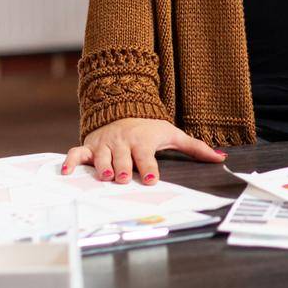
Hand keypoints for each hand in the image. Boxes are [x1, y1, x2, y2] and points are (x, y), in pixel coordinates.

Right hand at [61, 118, 224, 184]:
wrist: (123, 109)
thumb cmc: (150, 128)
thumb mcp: (173, 134)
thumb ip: (196, 148)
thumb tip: (221, 157)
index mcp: (143, 142)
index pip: (147, 156)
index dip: (149, 167)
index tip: (152, 178)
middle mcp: (123, 144)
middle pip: (123, 159)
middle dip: (123, 168)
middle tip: (123, 178)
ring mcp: (105, 145)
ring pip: (102, 158)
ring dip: (103, 166)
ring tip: (106, 176)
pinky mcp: (90, 147)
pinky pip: (77, 154)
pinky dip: (70, 162)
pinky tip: (66, 173)